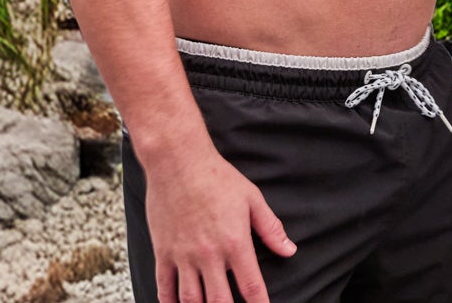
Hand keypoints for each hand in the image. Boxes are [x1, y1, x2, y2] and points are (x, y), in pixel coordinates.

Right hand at [146, 147, 294, 302]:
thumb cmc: (217, 177)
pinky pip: (164, 287)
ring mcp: (183, 256)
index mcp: (235, 242)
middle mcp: (209, 254)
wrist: (178, 162)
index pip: (251, 286)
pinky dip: (169, 302)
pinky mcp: (163, 252)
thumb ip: (270, 228)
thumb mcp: (252, 199)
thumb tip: (289, 250)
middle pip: (219, 301)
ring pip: (190, 299)